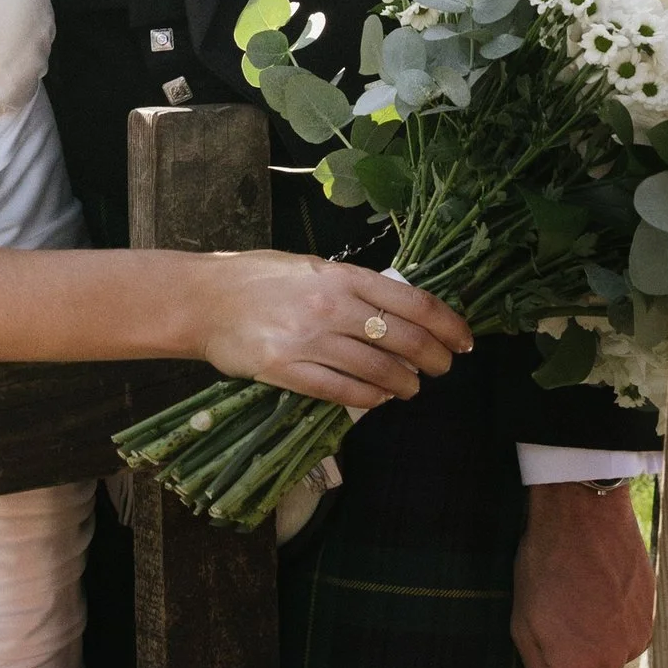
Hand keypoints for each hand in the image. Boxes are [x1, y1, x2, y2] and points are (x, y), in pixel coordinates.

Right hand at [196, 256, 468, 408]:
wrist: (202, 299)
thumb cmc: (257, 277)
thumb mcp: (311, 268)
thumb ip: (353, 286)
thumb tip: (397, 308)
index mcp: (342, 277)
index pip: (415, 303)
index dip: (448, 325)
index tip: (464, 340)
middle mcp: (332, 308)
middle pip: (405, 340)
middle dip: (434, 359)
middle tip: (443, 368)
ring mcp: (310, 341)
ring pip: (378, 372)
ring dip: (404, 384)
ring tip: (410, 388)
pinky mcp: (288, 371)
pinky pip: (342, 392)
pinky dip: (368, 399)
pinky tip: (378, 399)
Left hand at [511, 480, 653, 667]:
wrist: (585, 513)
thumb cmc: (545, 565)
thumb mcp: (522, 620)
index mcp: (577, 666)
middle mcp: (614, 659)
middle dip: (569, 659)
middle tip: (553, 617)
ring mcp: (639, 636)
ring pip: (607, 652)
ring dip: (592, 635)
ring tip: (576, 594)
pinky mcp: (652, 613)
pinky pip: (626, 630)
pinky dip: (610, 618)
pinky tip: (596, 587)